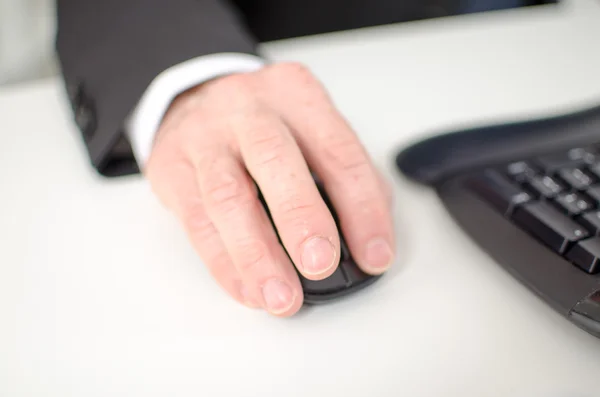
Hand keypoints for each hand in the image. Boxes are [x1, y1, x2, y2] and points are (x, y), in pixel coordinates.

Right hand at [145, 62, 394, 315]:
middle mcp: (247, 109)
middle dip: (300, 218)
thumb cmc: (264, 123)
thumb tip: (367, 237)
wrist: (195, 99)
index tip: (374, 255)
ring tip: (281, 297)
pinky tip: (248, 290)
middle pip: (274, 159)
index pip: (338, 151)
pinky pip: (197, 222)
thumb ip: (342, 174)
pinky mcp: (171, 167)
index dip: (361, 208)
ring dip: (256, 254)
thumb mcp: (308, 126)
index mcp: (295, 94)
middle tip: (320, 265)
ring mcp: (204, 136)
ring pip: (227, 196)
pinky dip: (224, 263)